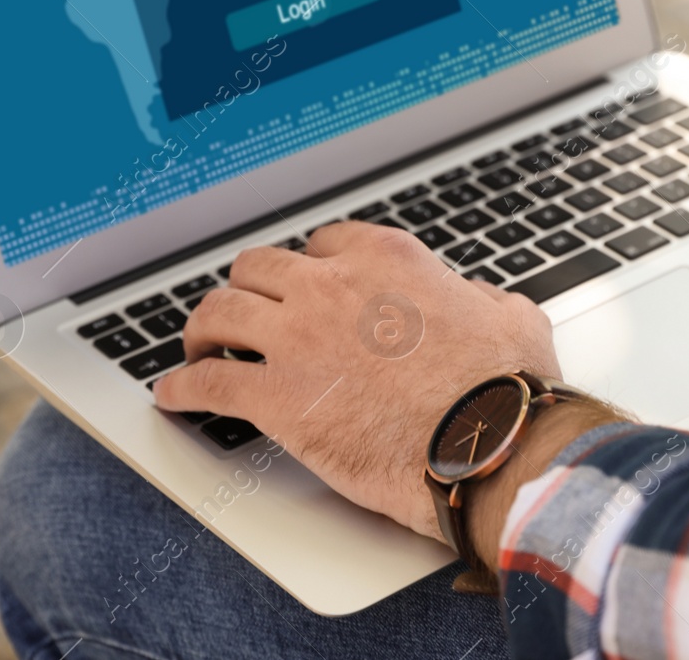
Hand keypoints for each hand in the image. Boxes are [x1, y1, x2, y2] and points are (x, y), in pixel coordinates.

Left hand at [152, 222, 562, 540]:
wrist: (490, 445)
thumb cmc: (507, 389)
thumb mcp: (514, 318)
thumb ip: (486, 300)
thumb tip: (481, 301)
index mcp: (388, 261)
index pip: (326, 242)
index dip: (311, 266)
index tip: (305, 287)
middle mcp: (333, 287)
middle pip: (259, 268)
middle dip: (247, 290)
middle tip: (243, 314)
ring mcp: (298, 340)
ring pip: (219, 312)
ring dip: (203, 331)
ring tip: (198, 349)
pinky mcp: (277, 400)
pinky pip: (205, 385)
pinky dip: (181, 389)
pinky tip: (174, 398)